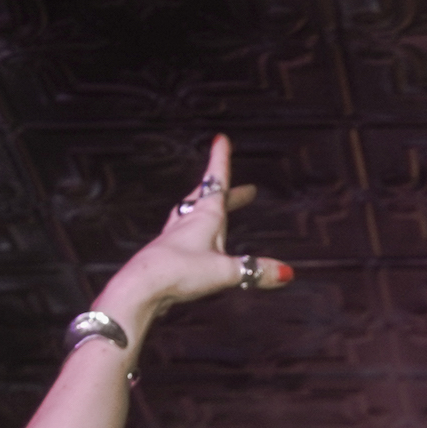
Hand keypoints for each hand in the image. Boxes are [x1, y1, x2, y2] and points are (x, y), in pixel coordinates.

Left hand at [92, 135, 291, 339]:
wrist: (139, 288)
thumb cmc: (179, 272)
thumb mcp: (225, 272)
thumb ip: (255, 271)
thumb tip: (286, 272)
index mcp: (205, 217)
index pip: (216, 181)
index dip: (220, 160)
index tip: (220, 139)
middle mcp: (187, 222)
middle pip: (207, 199)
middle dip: (226, 193)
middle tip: (243, 190)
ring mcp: (173, 237)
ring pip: (190, 214)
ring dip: (205, 208)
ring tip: (211, 208)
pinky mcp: (164, 255)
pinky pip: (181, 235)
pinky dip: (192, 232)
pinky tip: (190, 243)